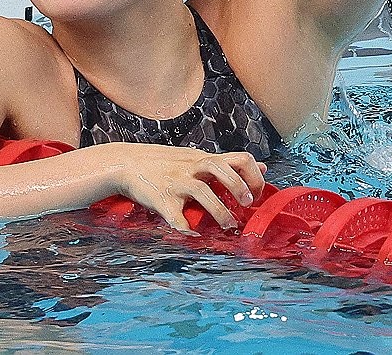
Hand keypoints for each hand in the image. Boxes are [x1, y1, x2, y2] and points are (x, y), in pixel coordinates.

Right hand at [113, 144, 267, 233]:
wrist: (127, 163)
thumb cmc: (168, 163)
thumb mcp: (199, 157)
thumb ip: (229, 163)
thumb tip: (263, 166)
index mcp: (204, 160)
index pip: (238, 158)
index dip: (253, 175)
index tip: (255, 195)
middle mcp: (192, 168)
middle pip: (219, 168)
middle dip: (237, 185)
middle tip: (246, 203)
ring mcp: (176, 183)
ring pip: (201, 191)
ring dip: (218, 210)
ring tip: (228, 225)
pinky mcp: (161, 199)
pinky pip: (175, 215)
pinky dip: (186, 227)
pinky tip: (194, 235)